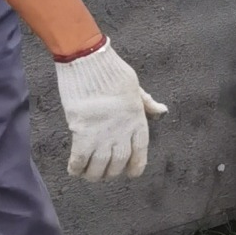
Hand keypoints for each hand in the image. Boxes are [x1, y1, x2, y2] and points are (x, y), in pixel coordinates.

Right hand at [55, 39, 165, 179]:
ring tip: (88, 174)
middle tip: (104, 172)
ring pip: (100, 166)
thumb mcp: (135, 86)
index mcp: (137, 120)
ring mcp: (102, 133)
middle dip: (112, 172)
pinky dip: (76, 168)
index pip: (140, 153)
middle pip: (119, 163)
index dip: (135, 167)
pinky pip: (80, 159)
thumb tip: (162, 111)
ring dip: (94, 174)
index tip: (129, 173)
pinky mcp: (82, 132)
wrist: (88, 60)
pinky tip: (74, 169)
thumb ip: (146, 103)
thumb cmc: (111, 70)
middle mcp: (122, 131)